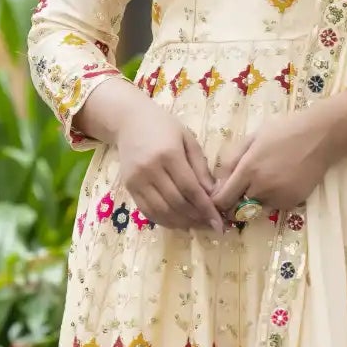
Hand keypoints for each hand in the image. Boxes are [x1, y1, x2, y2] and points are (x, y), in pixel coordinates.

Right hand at [74, 80, 221, 231]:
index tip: (218, 221)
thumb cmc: (163, 127)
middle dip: (195, 218)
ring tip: (196, 225)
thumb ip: (200, 167)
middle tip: (209, 225)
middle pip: (176, 202)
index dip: (205, 208)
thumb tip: (213, 195)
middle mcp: (151, 169)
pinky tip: (177, 222)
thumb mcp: (188, 140)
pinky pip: (147, 211)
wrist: (129, 121)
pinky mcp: (128, 187)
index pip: (190, 188)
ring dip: (181, 223)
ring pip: (161, 211)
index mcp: (169, 154)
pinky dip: (163, 220)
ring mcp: (137, 180)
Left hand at [212, 91, 346, 217]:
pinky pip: (275, 205)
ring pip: (257, 206)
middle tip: (246, 184)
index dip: (218, 202)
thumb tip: (218, 184)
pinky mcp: (292, 202)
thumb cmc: (284, 130)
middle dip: (237, 199)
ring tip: (271, 175)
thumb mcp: (252, 137)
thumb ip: (231, 160)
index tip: (219, 198)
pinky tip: (284, 179)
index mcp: (248, 169)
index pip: (223, 199)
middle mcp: (262, 187)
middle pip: (238, 206)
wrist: (321, 136)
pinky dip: (275, 197)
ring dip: (257, 197)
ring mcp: (278, 197)